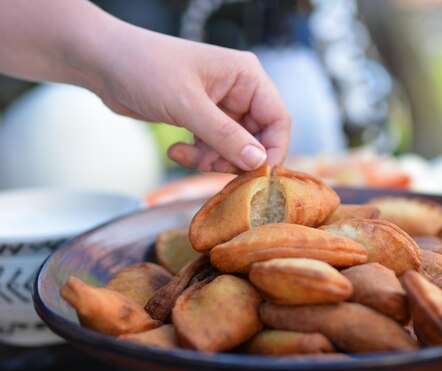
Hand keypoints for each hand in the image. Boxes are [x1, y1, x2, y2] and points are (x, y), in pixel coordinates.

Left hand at [95, 26, 290, 172]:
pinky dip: (197, 154)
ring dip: (213, 158)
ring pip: (234, 146)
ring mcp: (220, 105)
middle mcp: (238, 90)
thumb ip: (225, 136)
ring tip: (189, 157)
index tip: (257, 175)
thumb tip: (258, 162)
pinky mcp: (201, 117)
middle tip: (213, 168)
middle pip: (257, 137)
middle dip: (236, 157)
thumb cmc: (145, 69)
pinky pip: (212, 146)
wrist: (102, 63)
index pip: (277, 119)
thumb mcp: (188, 105)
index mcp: (246, 76)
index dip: (272, 150)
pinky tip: (175, 150)